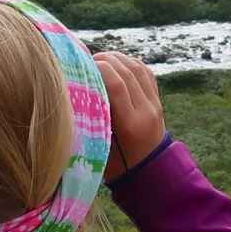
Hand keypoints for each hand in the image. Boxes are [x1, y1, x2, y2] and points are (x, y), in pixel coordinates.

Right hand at [92, 51, 167, 181]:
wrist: (149, 173)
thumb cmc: (116, 165)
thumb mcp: (99, 146)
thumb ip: (91, 120)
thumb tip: (73, 93)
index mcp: (130, 125)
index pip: (117, 85)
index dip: (99, 69)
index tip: (82, 66)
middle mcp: (146, 111)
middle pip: (127, 72)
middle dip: (106, 60)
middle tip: (88, 60)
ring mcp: (155, 105)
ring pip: (138, 69)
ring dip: (118, 58)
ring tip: (100, 59)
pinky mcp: (158, 101)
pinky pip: (146, 73)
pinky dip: (130, 63)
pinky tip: (116, 63)